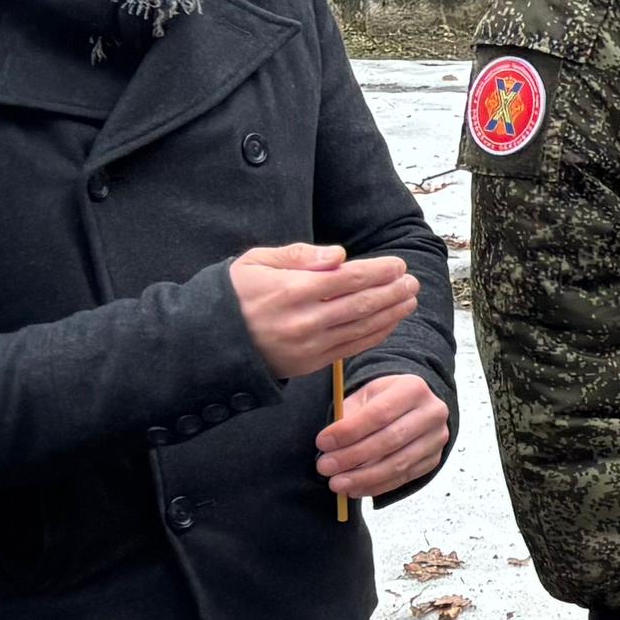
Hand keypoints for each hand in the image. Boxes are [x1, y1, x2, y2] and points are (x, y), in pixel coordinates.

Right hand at [231, 244, 417, 376]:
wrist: (208, 342)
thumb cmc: (234, 295)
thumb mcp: (256, 262)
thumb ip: (299, 255)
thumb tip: (340, 255)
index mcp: (292, 290)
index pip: (350, 278)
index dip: (380, 271)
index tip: (398, 265)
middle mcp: (305, 320)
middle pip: (362, 303)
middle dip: (393, 291)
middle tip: (412, 281)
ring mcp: (309, 346)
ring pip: (362, 328)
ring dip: (391, 313)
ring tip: (409, 300)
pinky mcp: (310, 364)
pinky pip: (352, 348)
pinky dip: (375, 335)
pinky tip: (390, 322)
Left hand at [319, 373, 449, 500]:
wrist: (414, 407)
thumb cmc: (385, 400)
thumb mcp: (366, 395)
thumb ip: (349, 414)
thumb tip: (329, 444)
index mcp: (413, 389)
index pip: (379, 413)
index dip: (349, 431)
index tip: (323, 442)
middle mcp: (432, 413)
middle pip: (390, 440)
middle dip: (353, 456)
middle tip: (325, 466)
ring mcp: (437, 438)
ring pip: (398, 463)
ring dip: (363, 477)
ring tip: (336, 483)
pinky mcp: (434, 459)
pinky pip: (404, 478)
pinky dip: (377, 486)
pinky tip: (355, 489)